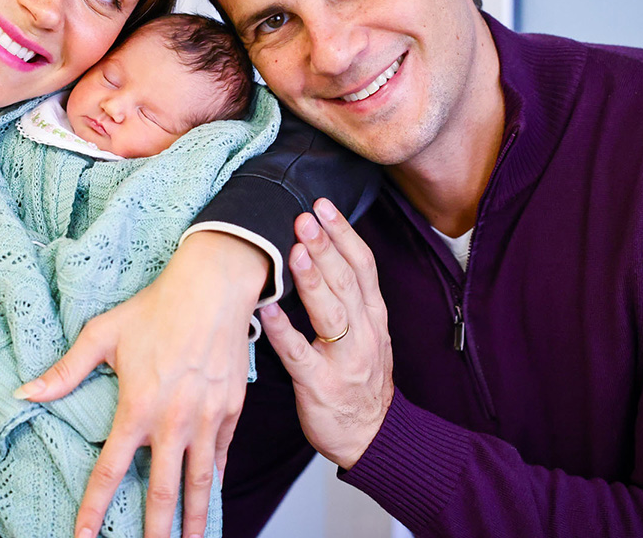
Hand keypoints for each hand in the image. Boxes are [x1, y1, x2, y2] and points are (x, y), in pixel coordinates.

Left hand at [14, 231, 268, 537]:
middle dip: (156, 531)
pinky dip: (216, 481)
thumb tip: (25, 393)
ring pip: (200, 482)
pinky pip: (221, 455)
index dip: (94, 508)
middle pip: (164, 491)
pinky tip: (211, 497)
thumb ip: (65, 370)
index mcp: (138, 407)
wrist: (213, 286)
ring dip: (195, 519)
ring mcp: (206, 417)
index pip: (111, 471)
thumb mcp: (103, 334)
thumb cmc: (156, 307)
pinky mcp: (231, 410)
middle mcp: (174, 420)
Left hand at [258, 198, 393, 469]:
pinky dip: (284, 332)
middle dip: (326, 246)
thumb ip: (349, 296)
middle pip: (347, 281)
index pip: (364, 266)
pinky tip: (268, 311)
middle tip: (304, 216)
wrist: (374, 436)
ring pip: (331, 313)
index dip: (345, 233)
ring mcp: (345, 361)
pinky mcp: (321, 386)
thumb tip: (319, 248)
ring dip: (313, 281)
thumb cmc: (360, 378)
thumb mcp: (367, 332)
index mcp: (374, 316)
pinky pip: (299, 356)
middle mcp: (365, 333)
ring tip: (295, 250)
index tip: (324, 205)